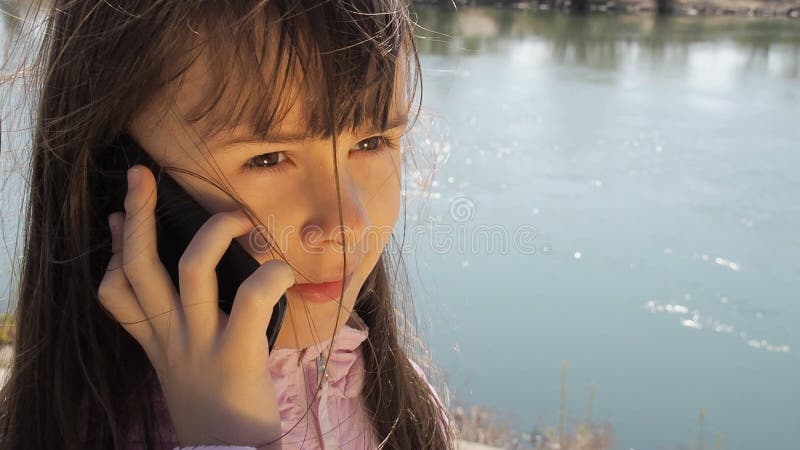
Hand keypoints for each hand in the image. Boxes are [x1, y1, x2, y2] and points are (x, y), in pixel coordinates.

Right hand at [97, 165, 291, 448]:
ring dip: (213, 233)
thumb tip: (175, 285)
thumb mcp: (180, 366)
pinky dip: (270, 276)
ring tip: (235, 217)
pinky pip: (249, 297)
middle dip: (137, 216)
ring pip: (190, 269)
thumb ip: (173, 328)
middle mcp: (171, 338)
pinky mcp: (236, 353)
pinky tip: (283, 271)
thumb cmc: (213, 405)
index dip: (112, 250)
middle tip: (141, 176)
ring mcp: (200, 343)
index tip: (114, 217)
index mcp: (157, 342)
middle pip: (139, 267)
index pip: (115, 289)